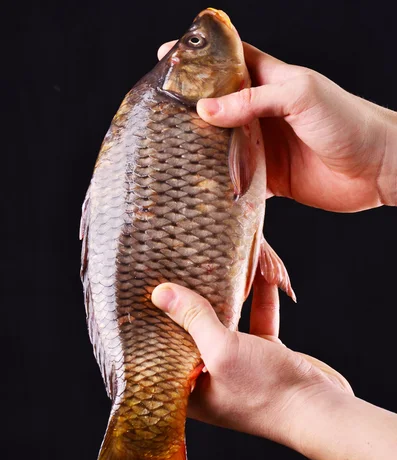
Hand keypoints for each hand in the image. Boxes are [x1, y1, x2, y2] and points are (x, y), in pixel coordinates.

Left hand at [152, 280, 396, 459]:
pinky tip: (260, 272)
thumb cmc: (265, 391)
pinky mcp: (264, 352)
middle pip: (191, 332)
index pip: (159, 352)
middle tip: (176, 269)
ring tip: (215, 264)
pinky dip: (259, 297)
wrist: (321, 409)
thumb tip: (161, 293)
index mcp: (188, 387)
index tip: (145, 294)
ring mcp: (238, 364)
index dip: (152, 324)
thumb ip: (194, 320)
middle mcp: (209, 376)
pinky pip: (256, 319)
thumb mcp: (222, 351)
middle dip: (188, 301)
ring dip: (227, 294)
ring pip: (225, 322)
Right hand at [158, 41, 396, 210]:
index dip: (198, 59)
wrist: (377, 167)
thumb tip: (205, 111)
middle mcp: (263, 113)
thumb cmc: (347, 120)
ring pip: (223, 146)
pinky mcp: (271, 179)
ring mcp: (266, 147)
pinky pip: (239, 181)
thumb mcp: (299, 95)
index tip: (165, 59)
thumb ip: (252, 100)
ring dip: (201, 149)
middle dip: (190, 109)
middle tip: (158, 112)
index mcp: (270, 81)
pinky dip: (222, 185)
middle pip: (218, 107)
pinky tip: (202, 188)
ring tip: (169, 151)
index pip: (228, 62)